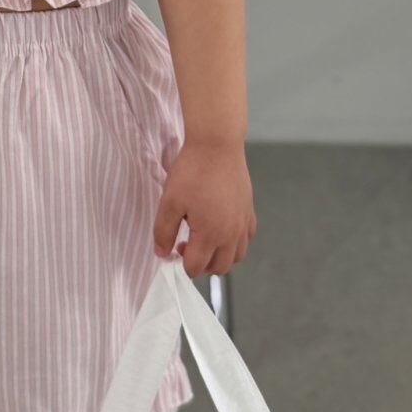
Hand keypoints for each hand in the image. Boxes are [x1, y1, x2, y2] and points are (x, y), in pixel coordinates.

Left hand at [153, 137, 255, 277]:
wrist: (217, 144)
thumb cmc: (192, 171)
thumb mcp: (170, 201)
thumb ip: (163, 231)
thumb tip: (162, 253)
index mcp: (211, 235)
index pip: (196, 268)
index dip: (181, 263)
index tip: (174, 246)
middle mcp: (232, 234)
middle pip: (219, 268)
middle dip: (201, 264)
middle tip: (186, 244)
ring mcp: (243, 223)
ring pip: (236, 256)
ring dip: (219, 256)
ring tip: (203, 238)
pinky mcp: (249, 210)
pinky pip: (246, 238)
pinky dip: (235, 241)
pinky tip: (221, 226)